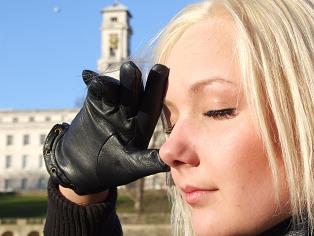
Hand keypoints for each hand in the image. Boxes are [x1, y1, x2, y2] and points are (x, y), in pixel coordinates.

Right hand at [43, 61, 169, 194]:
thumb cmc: (110, 171)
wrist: (81, 169)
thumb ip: (147, 162)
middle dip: (132, 82)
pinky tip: (87, 75)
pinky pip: (95, 92)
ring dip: (111, 82)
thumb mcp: (130, 166)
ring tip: (105, 76)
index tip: (162, 70)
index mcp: (141, 124)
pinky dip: (92, 83)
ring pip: (114, 90)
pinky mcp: (94, 105)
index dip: (156, 89)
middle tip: (132, 68)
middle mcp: (129, 113)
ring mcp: (111, 107)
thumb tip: (168, 162)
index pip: (150, 105)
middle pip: (132, 94)